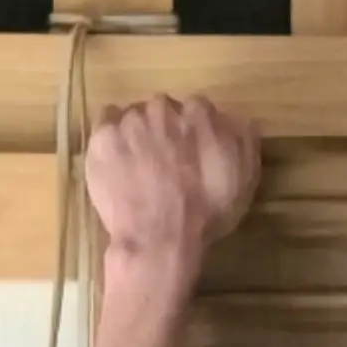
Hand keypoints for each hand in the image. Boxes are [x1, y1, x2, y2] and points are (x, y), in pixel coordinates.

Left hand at [84, 97, 264, 272]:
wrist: (159, 238)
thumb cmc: (206, 213)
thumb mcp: (243, 179)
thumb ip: (243, 140)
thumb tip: (241, 119)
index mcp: (199, 113)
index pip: (196, 110)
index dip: (193, 134)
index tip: (190, 155)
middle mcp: (163, 108)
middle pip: (162, 111)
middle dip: (163, 131)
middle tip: (163, 163)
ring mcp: (130, 121)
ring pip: (133, 117)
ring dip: (136, 135)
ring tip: (137, 166)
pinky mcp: (102, 138)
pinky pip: (105, 123)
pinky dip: (111, 137)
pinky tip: (116, 158)